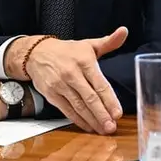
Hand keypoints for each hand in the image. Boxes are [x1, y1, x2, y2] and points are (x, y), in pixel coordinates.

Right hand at [6, 28, 126, 134]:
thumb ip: (109, 42)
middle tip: (112, 127)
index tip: (118, 113)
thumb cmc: (68, 51)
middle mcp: (72, 73)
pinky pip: (67, 110)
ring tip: (102, 130)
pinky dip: (78, 120)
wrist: (37, 53)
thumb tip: (124, 31)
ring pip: (79, 106)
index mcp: (84, 61)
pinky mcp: (52, 94)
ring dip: (92, 120)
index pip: (100, 84)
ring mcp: (60, 85)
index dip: (109, 100)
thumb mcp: (88, 45)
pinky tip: (88, 126)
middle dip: (102, 114)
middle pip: (89, 98)